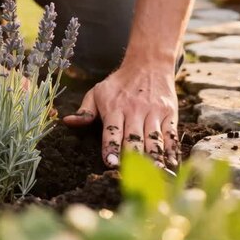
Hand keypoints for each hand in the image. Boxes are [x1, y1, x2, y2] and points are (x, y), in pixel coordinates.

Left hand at [62, 63, 179, 169]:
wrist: (148, 64)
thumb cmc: (119, 83)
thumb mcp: (97, 92)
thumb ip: (85, 111)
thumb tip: (68, 122)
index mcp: (114, 108)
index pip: (112, 131)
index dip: (112, 148)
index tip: (111, 163)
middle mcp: (135, 111)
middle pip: (134, 138)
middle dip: (132, 158)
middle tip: (131, 175)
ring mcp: (154, 112)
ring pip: (154, 139)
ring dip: (154, 157)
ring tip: (155, 173)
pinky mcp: (170, 113)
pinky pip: (171, 135)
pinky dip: (172, 150)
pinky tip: (171, 164)